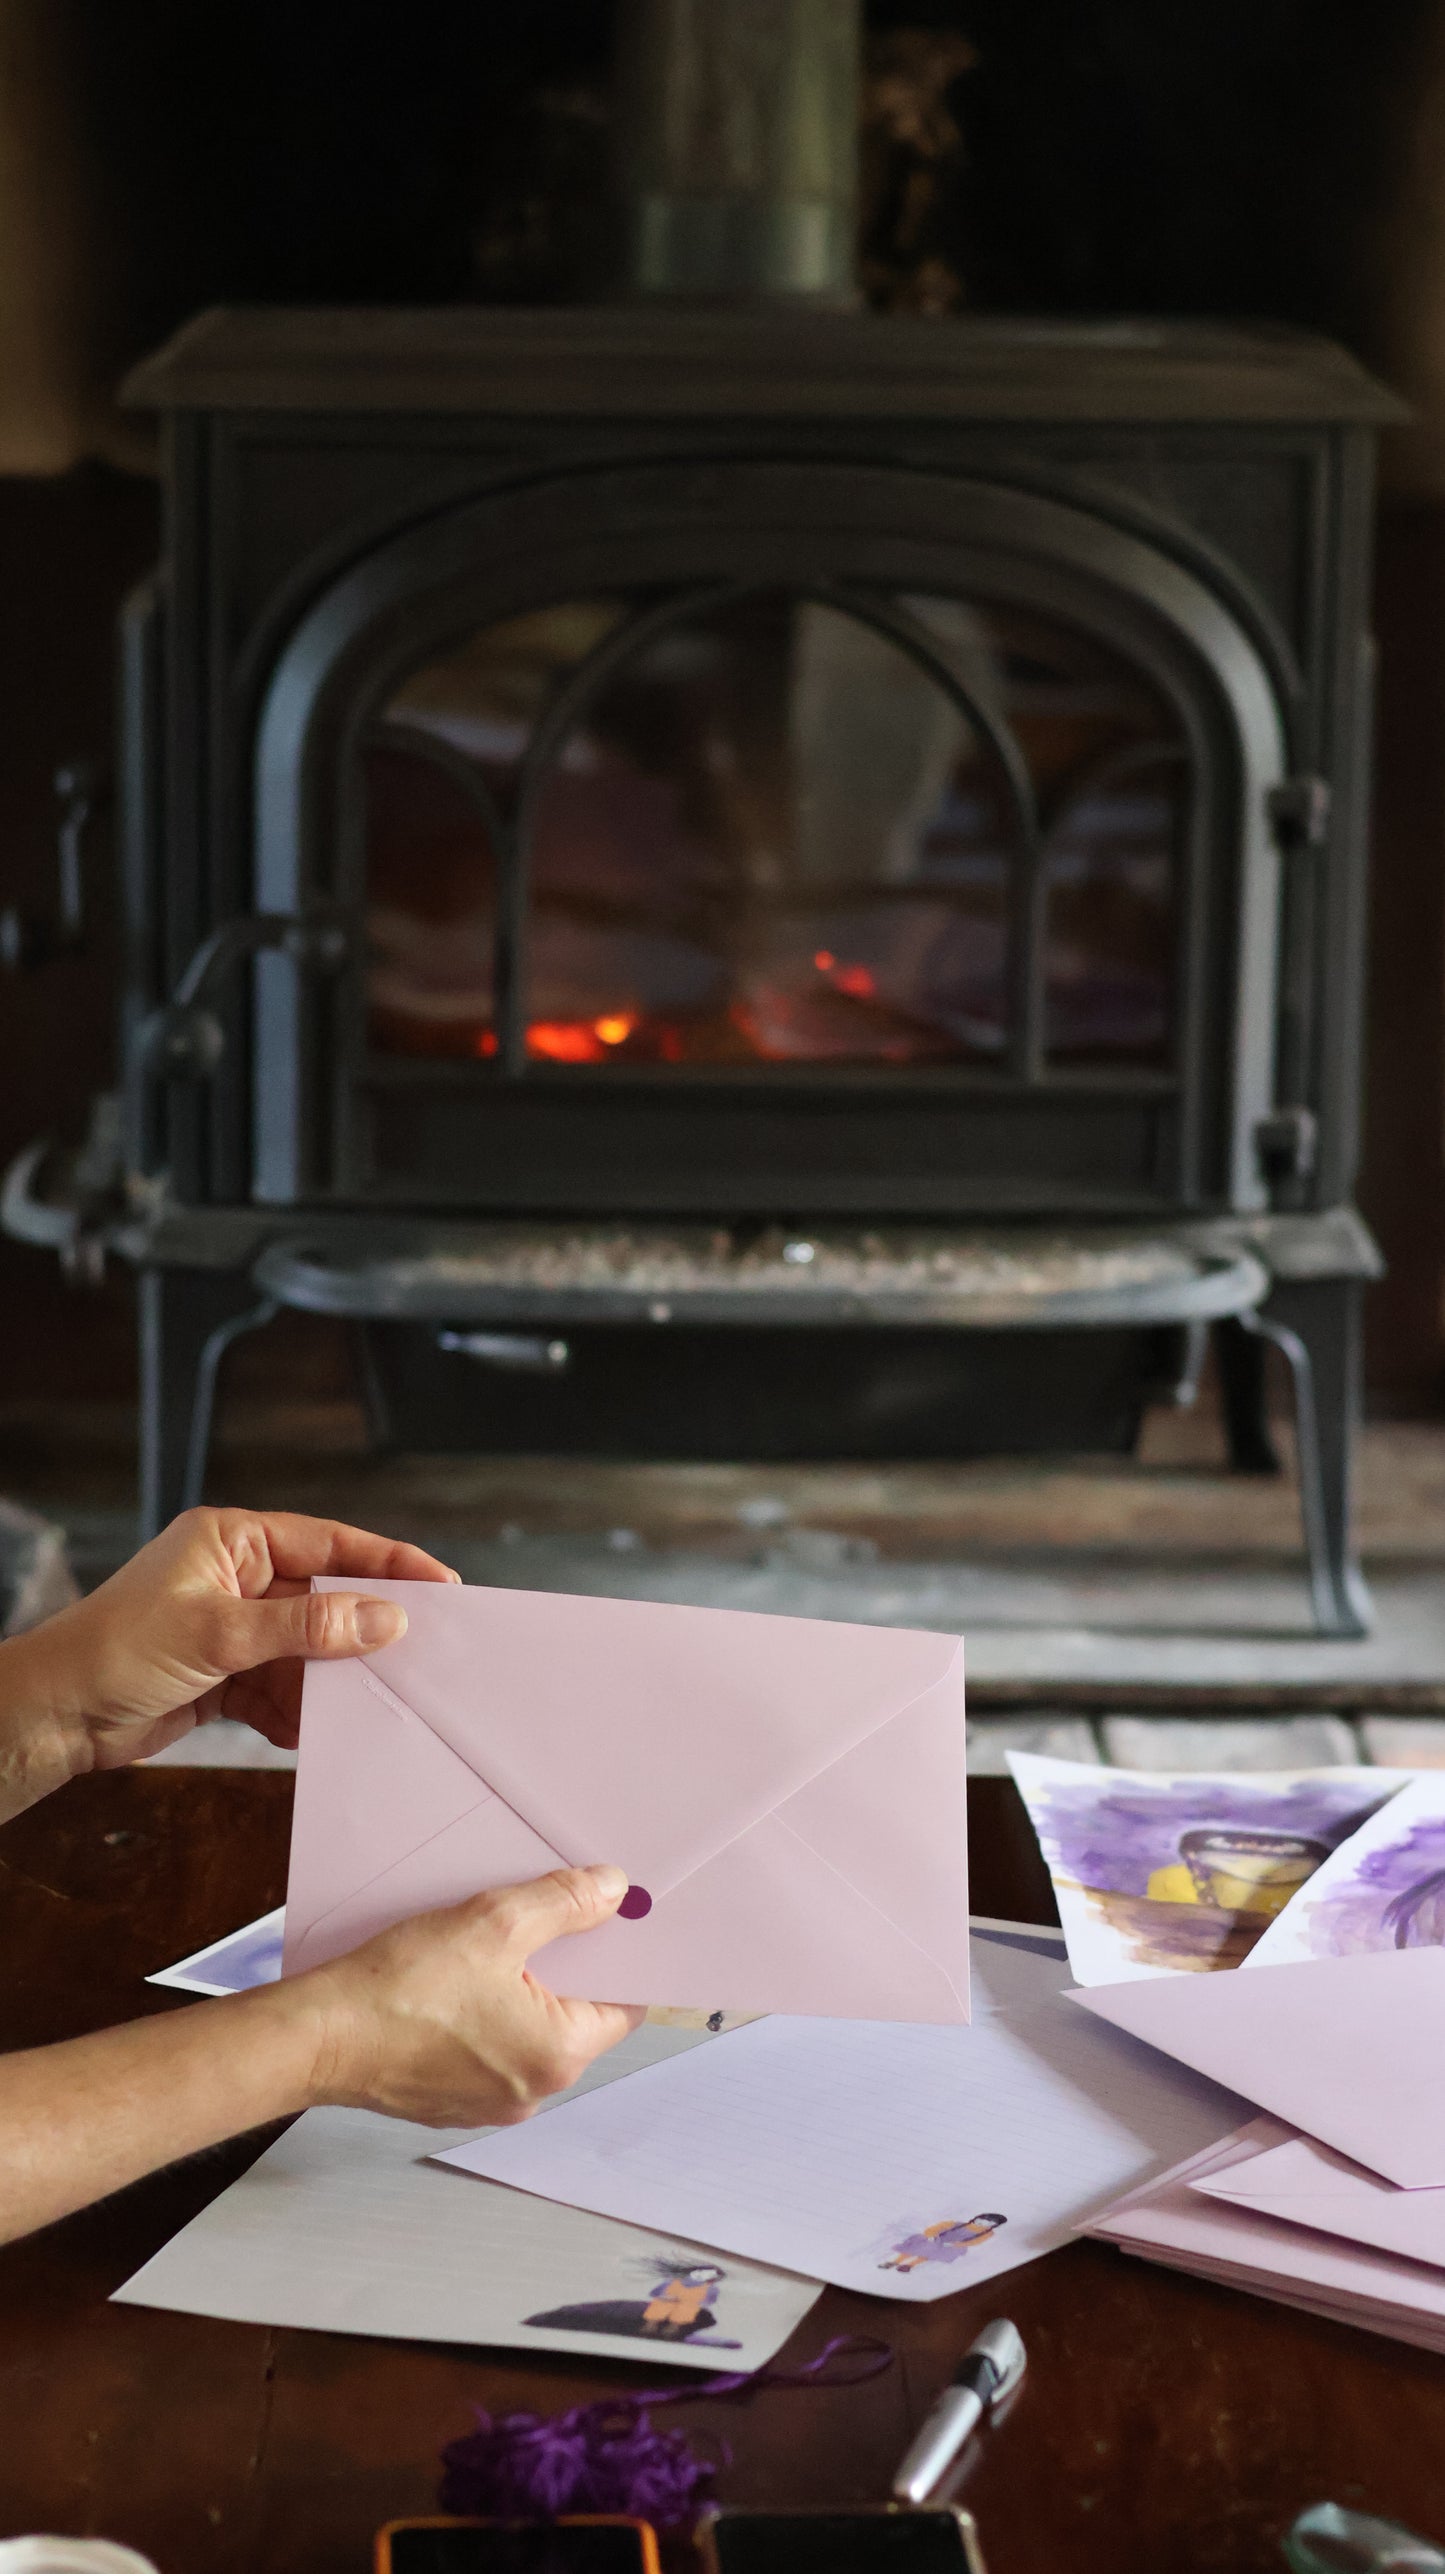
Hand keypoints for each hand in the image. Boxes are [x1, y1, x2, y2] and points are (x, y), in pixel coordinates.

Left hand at [4, 1506, 458, 1780]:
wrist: (53, 1718)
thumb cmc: (114, 1652)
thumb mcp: (220, 1633)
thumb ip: (307, 1626)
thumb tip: (383, 1617)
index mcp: (233, 1541)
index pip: (329, 1542)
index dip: (387, 1562)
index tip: (440, 1584)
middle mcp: (236, 1578)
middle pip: (324, 1598)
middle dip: (362, 1632)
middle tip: (417, 1655)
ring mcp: (232, 1628)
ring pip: (307, 1650)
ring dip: (331, 1682)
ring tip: (368, 1705)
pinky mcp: (225, 1675)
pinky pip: (282, 1689)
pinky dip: (298, 1712)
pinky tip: (315, 1732)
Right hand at [300, 1863, 644, 2126]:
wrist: (319, 2037)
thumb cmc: (401, 1989)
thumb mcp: (493, 1922)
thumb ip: (562, 1903)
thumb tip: (611, 1891)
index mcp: (557, 2056)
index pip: (621, 2005)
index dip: (615, 1958)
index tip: (603, 1922)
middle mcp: (531, 2093)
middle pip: (573, 2017)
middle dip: (560, 1967)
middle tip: (536, 1922)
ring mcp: (487, 2103)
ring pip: (526, 2033)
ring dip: (516, 1990)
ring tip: (484, 1949)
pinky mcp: (448, 2099)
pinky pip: (487, 2050)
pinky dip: (481, 2016)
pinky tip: (452, 1983)